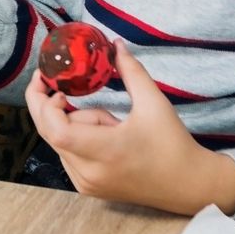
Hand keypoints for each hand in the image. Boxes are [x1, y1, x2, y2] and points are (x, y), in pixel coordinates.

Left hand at [23, 40, 234, 215]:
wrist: (187, 184)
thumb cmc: (172, 144)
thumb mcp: (154, 102)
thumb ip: (131, 71)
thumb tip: (116, 45)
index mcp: (104, 152)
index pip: (57, 129)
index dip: (47, 105)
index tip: (54, 84)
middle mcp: (88, 174)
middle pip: (51, 134)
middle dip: (52, 107)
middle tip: (56, 84)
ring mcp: (86, 184)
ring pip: (59, 144)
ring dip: (73, 125)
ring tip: (110, 123)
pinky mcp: (87, 188)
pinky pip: (67, 155)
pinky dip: (76, 139)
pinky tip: (103, 136)